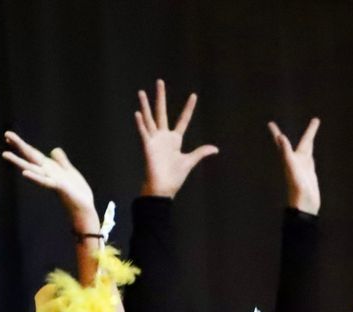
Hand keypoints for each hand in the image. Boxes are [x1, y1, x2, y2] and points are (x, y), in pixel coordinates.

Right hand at [3, 131, 98, 232]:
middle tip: (6, 135)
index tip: (8, 136)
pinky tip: (24, 173)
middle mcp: (47, 173)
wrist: (84, 208)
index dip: (22, 145)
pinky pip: (44, 181)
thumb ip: (61, 161)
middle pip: (30, 157)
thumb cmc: (76, 192)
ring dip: (19, 162)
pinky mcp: (58, 187)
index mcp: (49, 167)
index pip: (33, 154)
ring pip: (32, 169)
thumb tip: (54, 150)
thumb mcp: (69, 172)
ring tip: (5, 154)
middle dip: (19, 146)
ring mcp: (51, 180)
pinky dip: (34, 177)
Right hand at [134, 80, 218, 199]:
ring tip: (141, 92)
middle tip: (160, 81)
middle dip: (160, 97)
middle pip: (161, 112)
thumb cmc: (174, 177)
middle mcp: (163, 136)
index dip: (188, 108)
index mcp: (175, 140)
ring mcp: (154, 140)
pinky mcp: (148, 147)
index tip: (194, 96)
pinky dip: (140, 124)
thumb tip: (215, 148)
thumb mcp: (189, 162)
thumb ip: (200, 153)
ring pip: (149, 119)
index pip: (183, 120)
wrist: (163, 188)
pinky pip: (144, 133)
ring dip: (144, 105)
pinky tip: (137, 113)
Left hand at [268, 117, 321, 214]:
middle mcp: (296, 161)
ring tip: (313, 132)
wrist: (304, 206)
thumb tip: (281, 137)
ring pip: (307, 150)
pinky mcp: (309, 174)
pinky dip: (310, 153)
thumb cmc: (297, 189)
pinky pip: (310, 160)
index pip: (283, 142)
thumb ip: (286, 153)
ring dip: (309, 141)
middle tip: (316, 120)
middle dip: (310, 132)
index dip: (275, 133)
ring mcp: (304, 168)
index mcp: (290, 159)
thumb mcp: (292, 169)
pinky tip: (310, 153)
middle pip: (303, 142)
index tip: (269, 123)